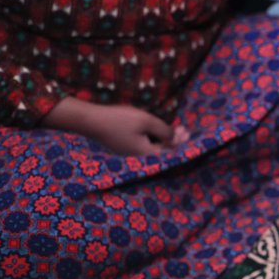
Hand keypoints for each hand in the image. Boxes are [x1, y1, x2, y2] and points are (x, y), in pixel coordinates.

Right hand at [42, 97, 181, 155]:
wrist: (91, 121)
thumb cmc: (119, 120)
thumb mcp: (146, 121)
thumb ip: (164, 130)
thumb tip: (175, 137)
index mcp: (145, 154)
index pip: (169, 154)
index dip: (181, 144)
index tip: (187, 132)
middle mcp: (138, 158)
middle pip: (162, 152)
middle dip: (174, 141)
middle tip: (184, 129)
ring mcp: (129, 154)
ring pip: (153, 149)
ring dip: (165, 139)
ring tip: (175, 128)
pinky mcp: (124, 148)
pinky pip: (144, 146)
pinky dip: (154, 138)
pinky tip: (157, 130)